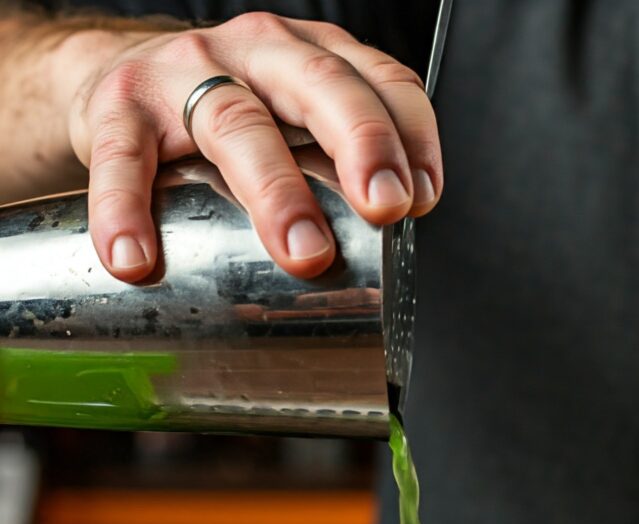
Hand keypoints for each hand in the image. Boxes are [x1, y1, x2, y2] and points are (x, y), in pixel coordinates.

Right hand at [66, 13, 440, 281]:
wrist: (118, 84)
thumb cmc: (229, 118)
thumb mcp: (295, 125)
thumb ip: (339, 170)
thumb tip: (392, 258)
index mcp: (313, 58)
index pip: (381, 80)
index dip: (411, 136)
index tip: (422, 199)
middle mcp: (257, 53)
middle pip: (319, 88)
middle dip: (360, 146)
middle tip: (383, 209)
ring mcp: (186, 73)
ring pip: (237, 125)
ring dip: (274, 192)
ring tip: (302, 253)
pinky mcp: (119, 106)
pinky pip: (125, 159)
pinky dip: (128, 210)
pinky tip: (138, 258)